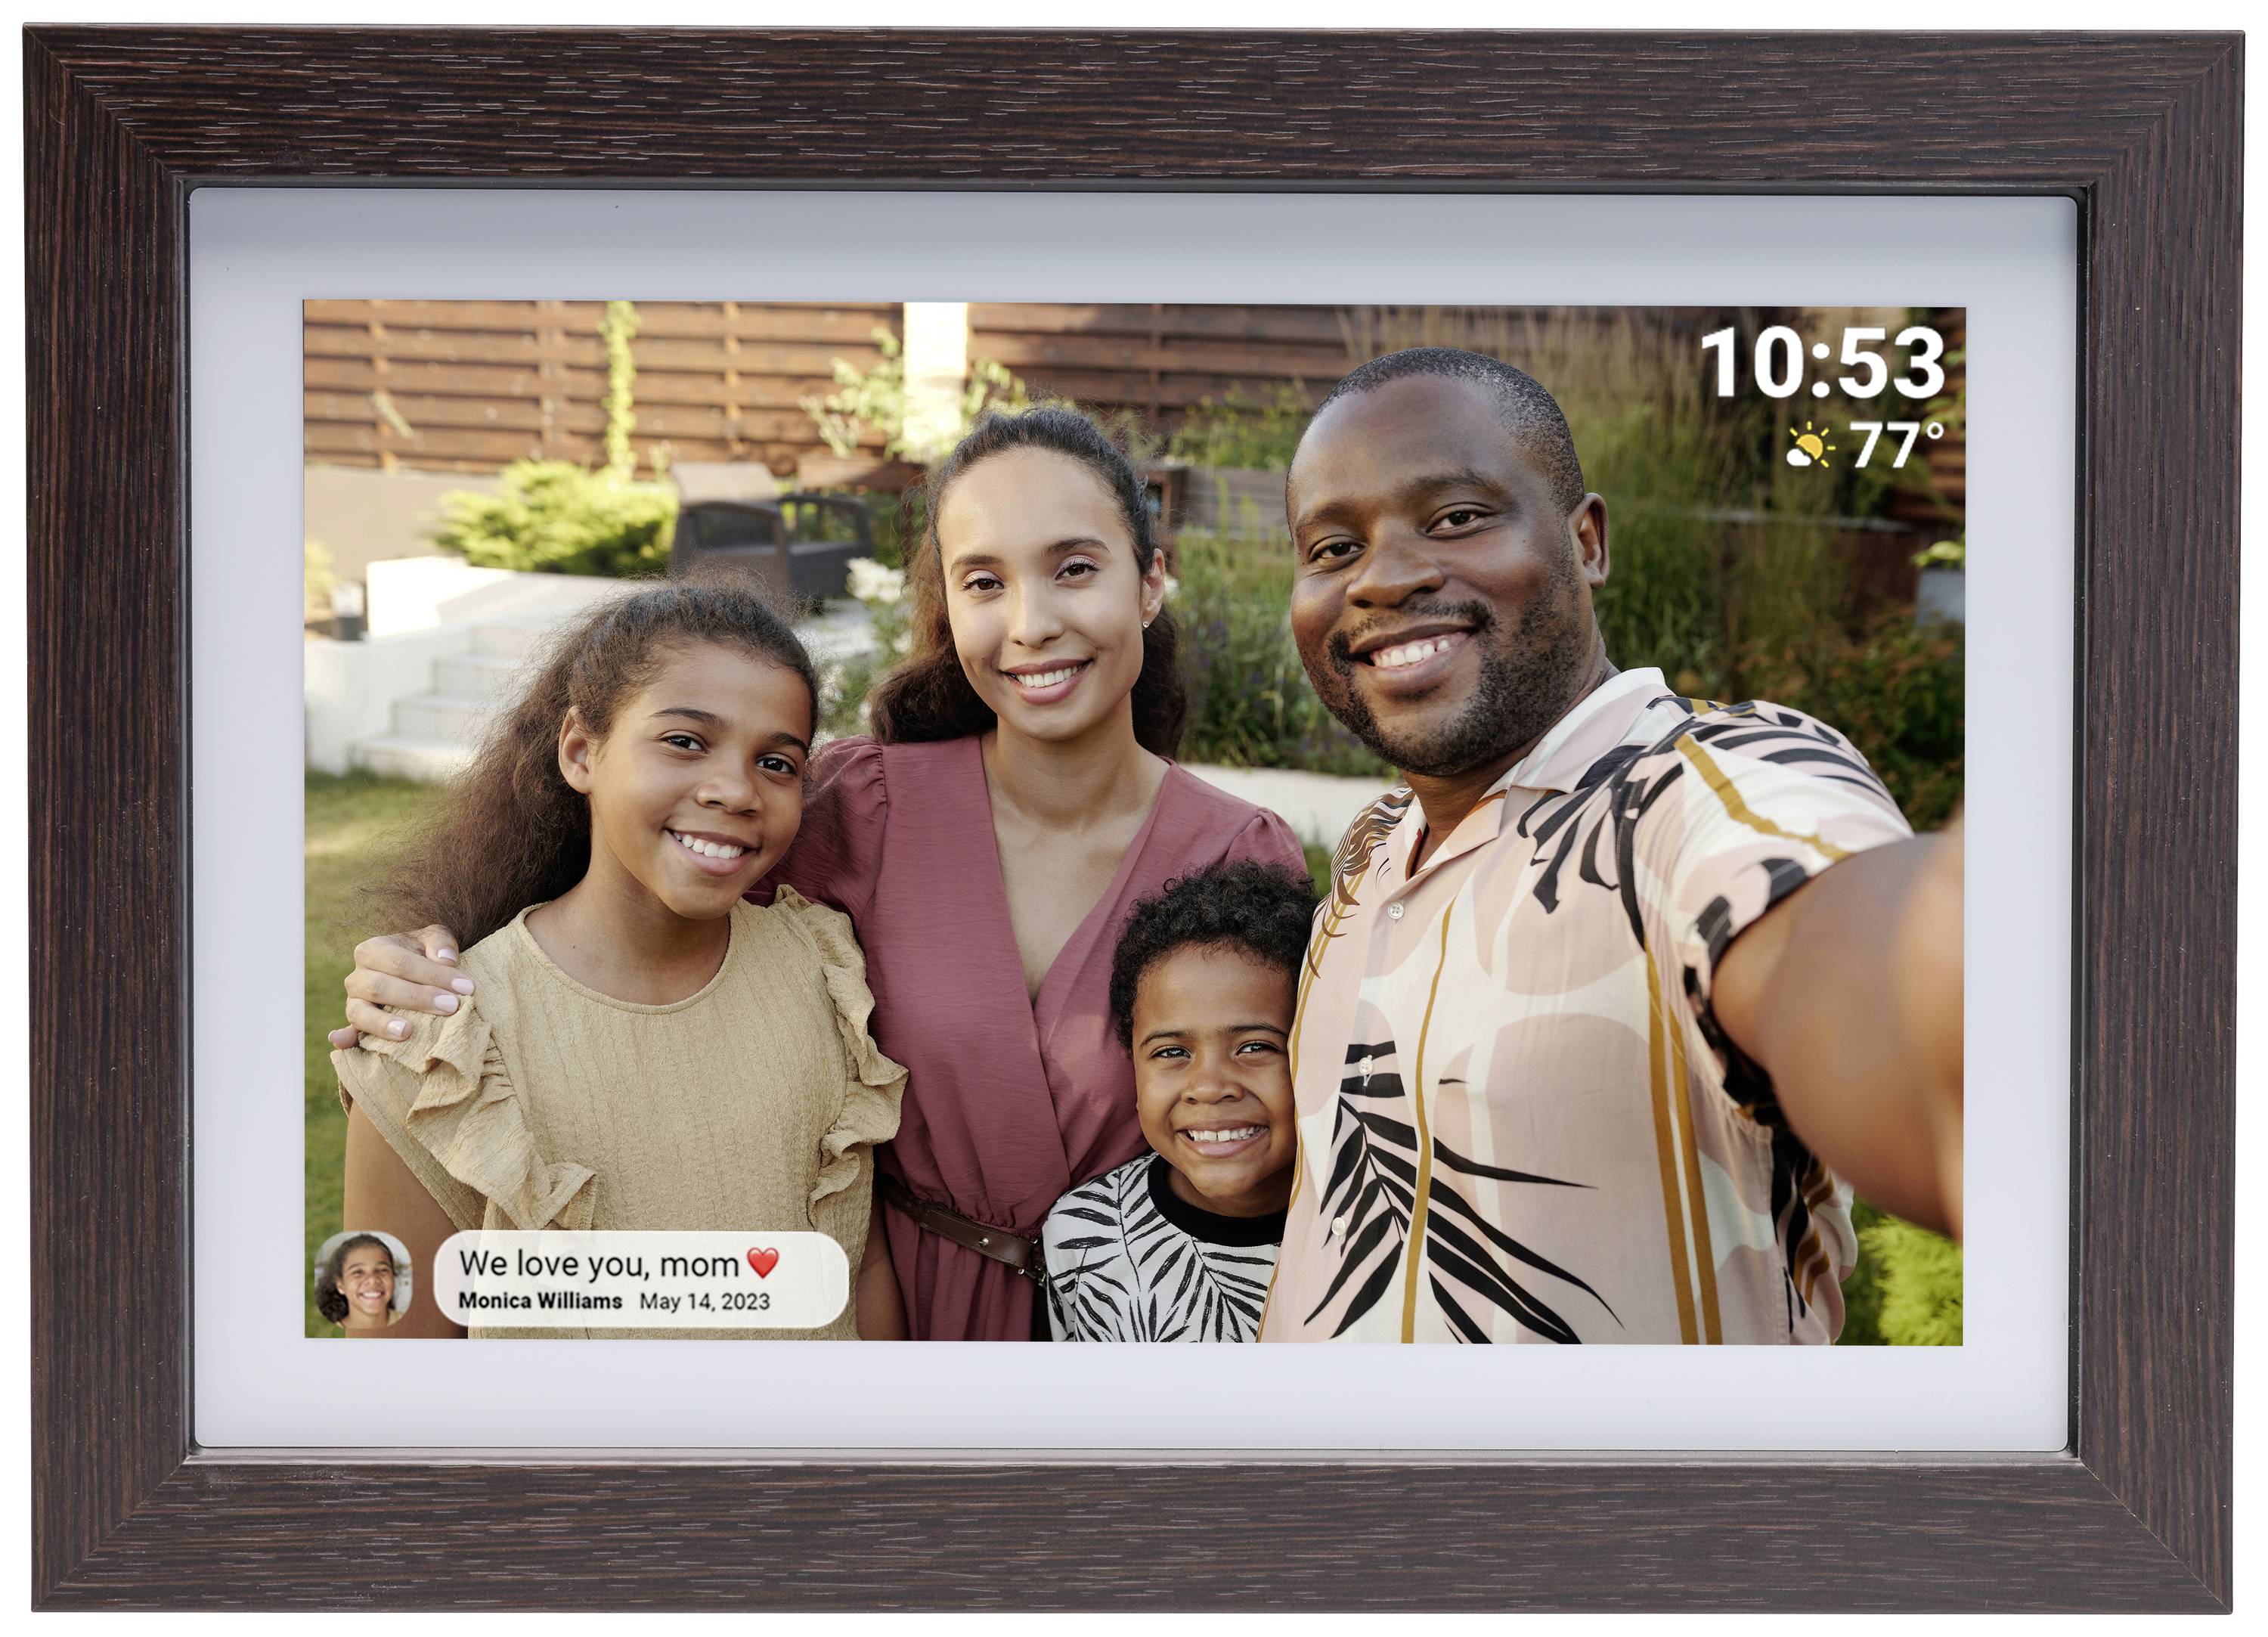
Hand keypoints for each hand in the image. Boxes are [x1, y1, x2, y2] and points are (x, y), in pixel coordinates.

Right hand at [328, 924, 472, 1049]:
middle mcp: (357, 976)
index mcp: (373, 950)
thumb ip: (440, 942)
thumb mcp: (433, 938)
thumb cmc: (424, 952)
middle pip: (382, 987)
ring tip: (408, 1032)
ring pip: (361, 1012)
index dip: (434, 975)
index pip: (402, 963)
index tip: (466, 987)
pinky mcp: (356, 1024)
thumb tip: (446, 960)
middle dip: (418, 998)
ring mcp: (354, 1002)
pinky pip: (346, 1034)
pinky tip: (345, 1043)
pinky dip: (344, 1039)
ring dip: (383, 1023)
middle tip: (451, 1006)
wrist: (412, 968)